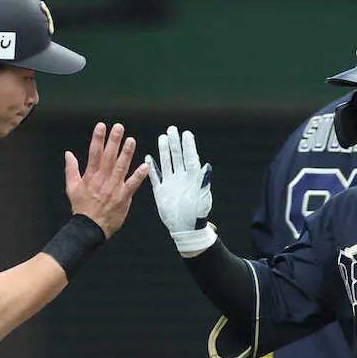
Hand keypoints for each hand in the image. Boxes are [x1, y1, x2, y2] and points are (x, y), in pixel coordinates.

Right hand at [64, 122, 147, 237]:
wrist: (89, 228)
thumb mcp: (72, 188)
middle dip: (113, 141)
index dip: (97, 139)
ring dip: (126, 154)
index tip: (101, 126)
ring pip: (121, 168)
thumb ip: (71, 169)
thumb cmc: (82, 208)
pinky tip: (145, 165)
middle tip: (119, 127)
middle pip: (108, 157)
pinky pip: (132, 185)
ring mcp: (113, 189)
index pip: (94, 154)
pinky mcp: (122, 198)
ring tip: (131, 140)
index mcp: (90, 176)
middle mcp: (102, 180)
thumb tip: (68, 153)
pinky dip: (139, 176)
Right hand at [146, 125, 216, 253]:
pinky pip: (156, 177)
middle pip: (178, 156)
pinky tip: (148, 158)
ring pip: (167, 163)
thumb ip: (204, 182)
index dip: (189, 145)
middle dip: (175, 143)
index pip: (190, 157)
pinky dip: (153, 168)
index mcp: (193, 178)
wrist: (186, 228)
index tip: (186, 133)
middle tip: (172, 129)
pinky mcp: (161, 191)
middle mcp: (181, 178)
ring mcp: (171, 183)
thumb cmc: (197, 214)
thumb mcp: (203, 197)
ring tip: (162, 137)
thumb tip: (207, 167)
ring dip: (164, 151)